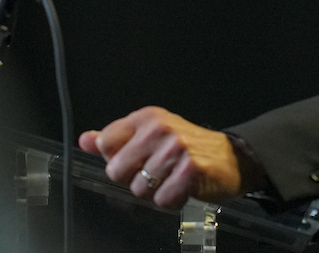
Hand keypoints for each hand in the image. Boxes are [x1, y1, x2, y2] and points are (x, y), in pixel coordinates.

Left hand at [79, 106, 242, 209]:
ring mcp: (176, 148)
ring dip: (155, 192)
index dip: (117, 160)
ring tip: (173, 179)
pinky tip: (183, 188)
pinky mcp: (190, 168)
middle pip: (116, 170)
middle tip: (157, 173)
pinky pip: (163, 200)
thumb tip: (85, 140)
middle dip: (134, 179)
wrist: (233, 157)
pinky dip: (172, 201)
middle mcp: (159, 128)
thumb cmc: (189, 147)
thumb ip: (116, 139)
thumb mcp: (151, 135)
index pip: (106, 142)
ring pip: (139, 189)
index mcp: (147, 117)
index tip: (136, 159)